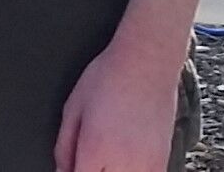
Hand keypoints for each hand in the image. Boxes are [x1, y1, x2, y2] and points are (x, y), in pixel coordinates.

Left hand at [56, 38, 182, 171]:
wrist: (147, 63)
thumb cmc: (109, 77)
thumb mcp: (73, 106)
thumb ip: (64, 145)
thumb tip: (60, 169)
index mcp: (95, 149)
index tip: (70, 166)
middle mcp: (122, 163)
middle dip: (90, 170)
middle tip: (87, 158)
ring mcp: (146, 167)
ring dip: (110, 170)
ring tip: (104, 157)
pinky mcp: (163, 163)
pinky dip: (131, 170)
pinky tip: (123, 160)